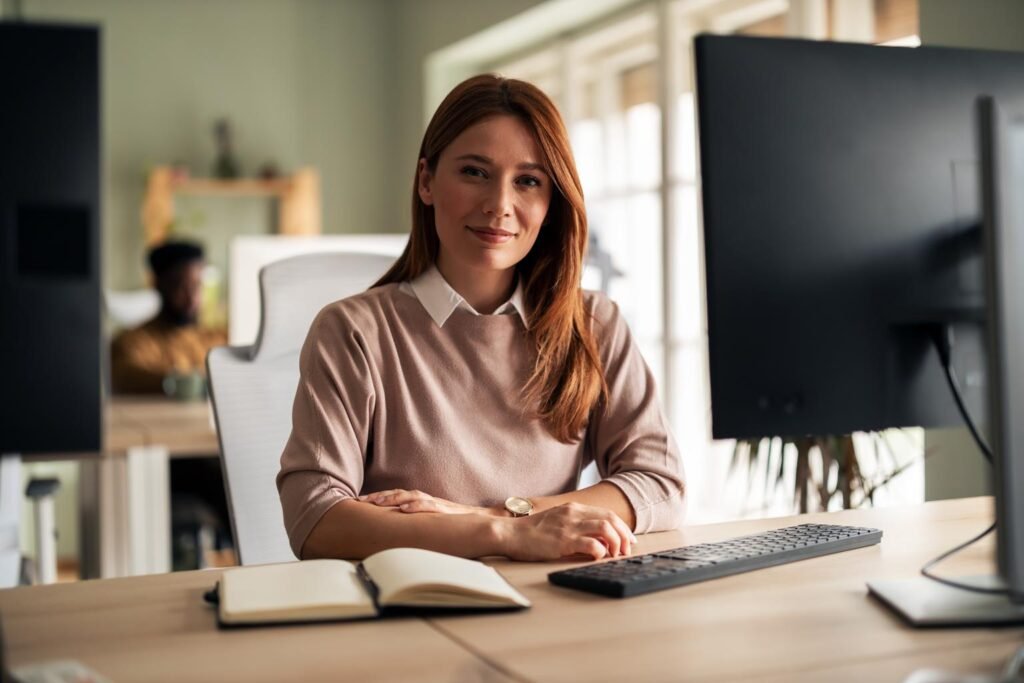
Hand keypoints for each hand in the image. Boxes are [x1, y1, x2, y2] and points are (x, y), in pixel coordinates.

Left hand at [358, 489, 492, 515]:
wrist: (484, 521)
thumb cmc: (456, 524)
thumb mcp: (433, 524)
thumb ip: (417, 525)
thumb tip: (396, 535)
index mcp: (421, 503)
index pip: (396, 497)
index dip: (377, 498)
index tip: (358, 502)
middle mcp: (426, 500)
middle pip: (399, 493)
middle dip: (378, 496)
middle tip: (359, 501)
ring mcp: (436, 504)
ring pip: (411, 496)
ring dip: (393, 498)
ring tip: (376, 502)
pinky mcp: (445, 510)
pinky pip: (429, 506)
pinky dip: (415, 506)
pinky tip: (404, 509)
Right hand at [497, 502, 637, 561]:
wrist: (510, 533)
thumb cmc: (531, 532)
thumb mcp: (557, 521)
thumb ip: (575, 525)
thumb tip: (596, 538)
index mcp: (573, 509)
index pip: (606, 513)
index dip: (622, 527)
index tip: (628, 540)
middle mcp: (574, 514)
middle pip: (610, 520)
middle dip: (624, 535)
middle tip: (626, 550)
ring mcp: (569, 527)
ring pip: (605, 529)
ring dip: (616, 543)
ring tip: (615, 555)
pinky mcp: (563, 541)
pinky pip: (591, 544)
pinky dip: (601, 551)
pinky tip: (599, 558)